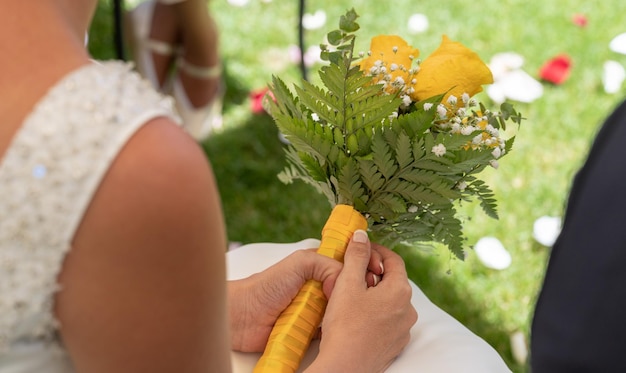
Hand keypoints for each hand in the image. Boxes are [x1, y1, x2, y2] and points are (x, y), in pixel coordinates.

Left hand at [229, 245, 383, 351]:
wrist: (243, 318)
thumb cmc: (265, 287)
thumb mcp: (299, 263)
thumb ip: (326, 264)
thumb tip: (345, 280)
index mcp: (319, 268)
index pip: (349, 266)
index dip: (362, 269)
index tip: (375, 272)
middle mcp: (321, 288)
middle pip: (349, 291)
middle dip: (357, 294)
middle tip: (365, 296)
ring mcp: (317, 311)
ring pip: (343, 312)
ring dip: (346, 315)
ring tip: (354, 315)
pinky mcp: (313, 332)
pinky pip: (332, 332)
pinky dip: (336, 332)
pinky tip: (342, 330)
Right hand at [307, 230, 417, 372]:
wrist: (345, 367)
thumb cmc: (345, 325)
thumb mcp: (347, 283)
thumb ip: (356, 255)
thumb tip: (362, 234)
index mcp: (400, 291)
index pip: (394, 260)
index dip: (376, 250)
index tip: (360, 248)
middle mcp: (408, 310)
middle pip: (393, 281)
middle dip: (373, 273)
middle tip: (351, 273)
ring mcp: (403, 330)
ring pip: (390, 302)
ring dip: (374, 294)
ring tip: (350, 296)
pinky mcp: (395, 345)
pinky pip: (388, 321)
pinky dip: (375, 313)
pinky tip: (356, 317)